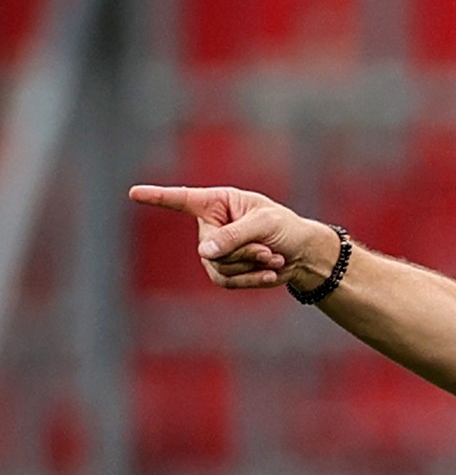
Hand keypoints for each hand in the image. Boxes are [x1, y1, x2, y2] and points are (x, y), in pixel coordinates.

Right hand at [128, 185, 332, 290]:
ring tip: (273, 258)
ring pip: (218, 268)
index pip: (182, 200)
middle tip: (269, 249)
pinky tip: (271, 273)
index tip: (133, 193)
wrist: (302, 253)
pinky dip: (253, 280)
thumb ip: (235, 235)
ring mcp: (214, 252)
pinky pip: (228, 282)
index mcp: (217, 202)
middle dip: (244, 252)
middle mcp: (210, 226)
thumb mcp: (264, 225)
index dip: (157, 197)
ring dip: (251, 266)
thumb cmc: (285, 228)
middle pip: (210, 248)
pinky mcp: (224, 272)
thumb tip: (204, 253)